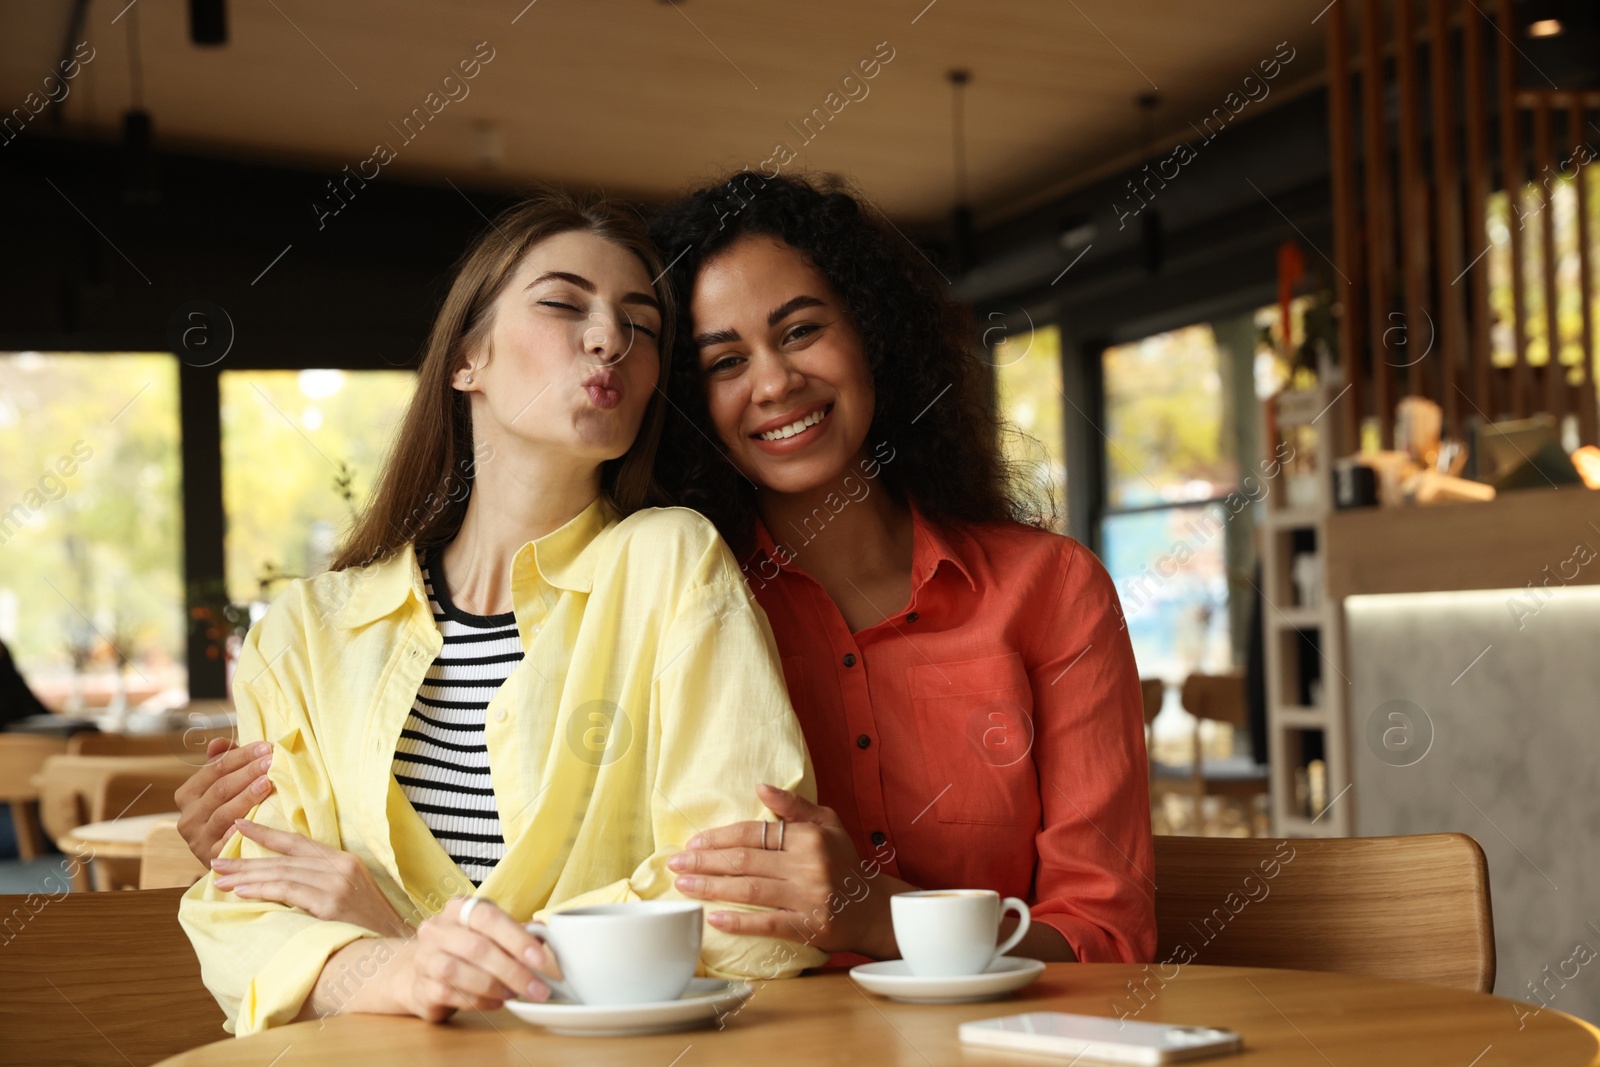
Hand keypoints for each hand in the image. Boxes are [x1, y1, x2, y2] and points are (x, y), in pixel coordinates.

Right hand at [175, 737, 274, 861]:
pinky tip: (251, 822)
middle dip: (248, 772)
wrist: (224, 857)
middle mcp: (188, 817)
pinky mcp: (210, 858)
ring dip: (247, 796)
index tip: (265, 747)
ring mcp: (198, 839)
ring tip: (268, 782)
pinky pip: (223, 843)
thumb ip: (220, 763)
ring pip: (224, 813)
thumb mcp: (221, 787)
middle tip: (272, 760)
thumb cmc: (227, 812)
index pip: (213, 769)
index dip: (240, 756)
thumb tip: (219, 743)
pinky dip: (236, 832)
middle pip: (220, 789)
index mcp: (187, 795)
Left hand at [211, 820, 411, 938]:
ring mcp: (337, 884)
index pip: (298, 842)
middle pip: (284, 858)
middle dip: (247, 859)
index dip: (267, 833)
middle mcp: (341, 866)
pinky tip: (243, 891)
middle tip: (216, 861)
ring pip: (282, 873)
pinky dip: (263, 889)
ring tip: (222, 878)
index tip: (238, 826)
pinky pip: (288, 891)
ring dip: (248, 875)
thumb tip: (285, 881)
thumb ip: (322, 882)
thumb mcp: (350, 894)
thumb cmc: (368, 927)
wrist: (393, 948)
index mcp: (345, 860)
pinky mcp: (331, 903)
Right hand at [390, 896, 556, 1021]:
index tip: (539, 958)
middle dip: (512, 971)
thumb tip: (544, 932)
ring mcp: (425, 958)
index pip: (488, 917)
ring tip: (514, 994)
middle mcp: (437, 929)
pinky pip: (451, 995)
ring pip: (460, 972)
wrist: (422, 971)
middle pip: (477, 948)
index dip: (516, 937)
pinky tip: (496, 1003)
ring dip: (494, 986)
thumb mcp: (490, 933)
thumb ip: (516, 932)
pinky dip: (479, 1001)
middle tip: (537, 988)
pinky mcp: (421, 987)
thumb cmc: (464, 948)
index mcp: (459, 909)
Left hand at [667, 784, 911, 957]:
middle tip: (674, 864)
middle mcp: (807, 864)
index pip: (753, 833)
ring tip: (683, 886)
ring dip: (711, 887)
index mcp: (808, 836)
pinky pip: (766, 923)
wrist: (871, 907)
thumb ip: (794, 805)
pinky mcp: (808, 926)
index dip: (719, 838)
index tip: (692, 843)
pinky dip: (737, 922)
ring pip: (748, 890)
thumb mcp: (827, 823)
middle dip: (704, 862)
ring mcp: (808, 897)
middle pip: (744, 861)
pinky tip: (713, 918)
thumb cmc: (843, 861)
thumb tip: (760, 787)